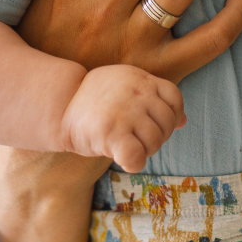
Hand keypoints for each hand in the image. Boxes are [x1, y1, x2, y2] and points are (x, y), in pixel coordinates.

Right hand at [59, 64, 185, 171]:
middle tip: (134, 137)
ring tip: (124, 144)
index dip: (170, 115)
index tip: (152, 123)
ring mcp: (125, 113)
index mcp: (140, 79)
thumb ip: (154, 98)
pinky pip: (137, 157)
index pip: (175, 98)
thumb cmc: (95, 102)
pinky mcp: (111, 134)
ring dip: (143, 150)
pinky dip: (134, 163)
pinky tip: (122, 158)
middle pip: (167, 123)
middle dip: (155, 136)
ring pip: (155, 142)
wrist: (59, 108)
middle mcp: (136, 93)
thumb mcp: (126, 88)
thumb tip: (183, 121)